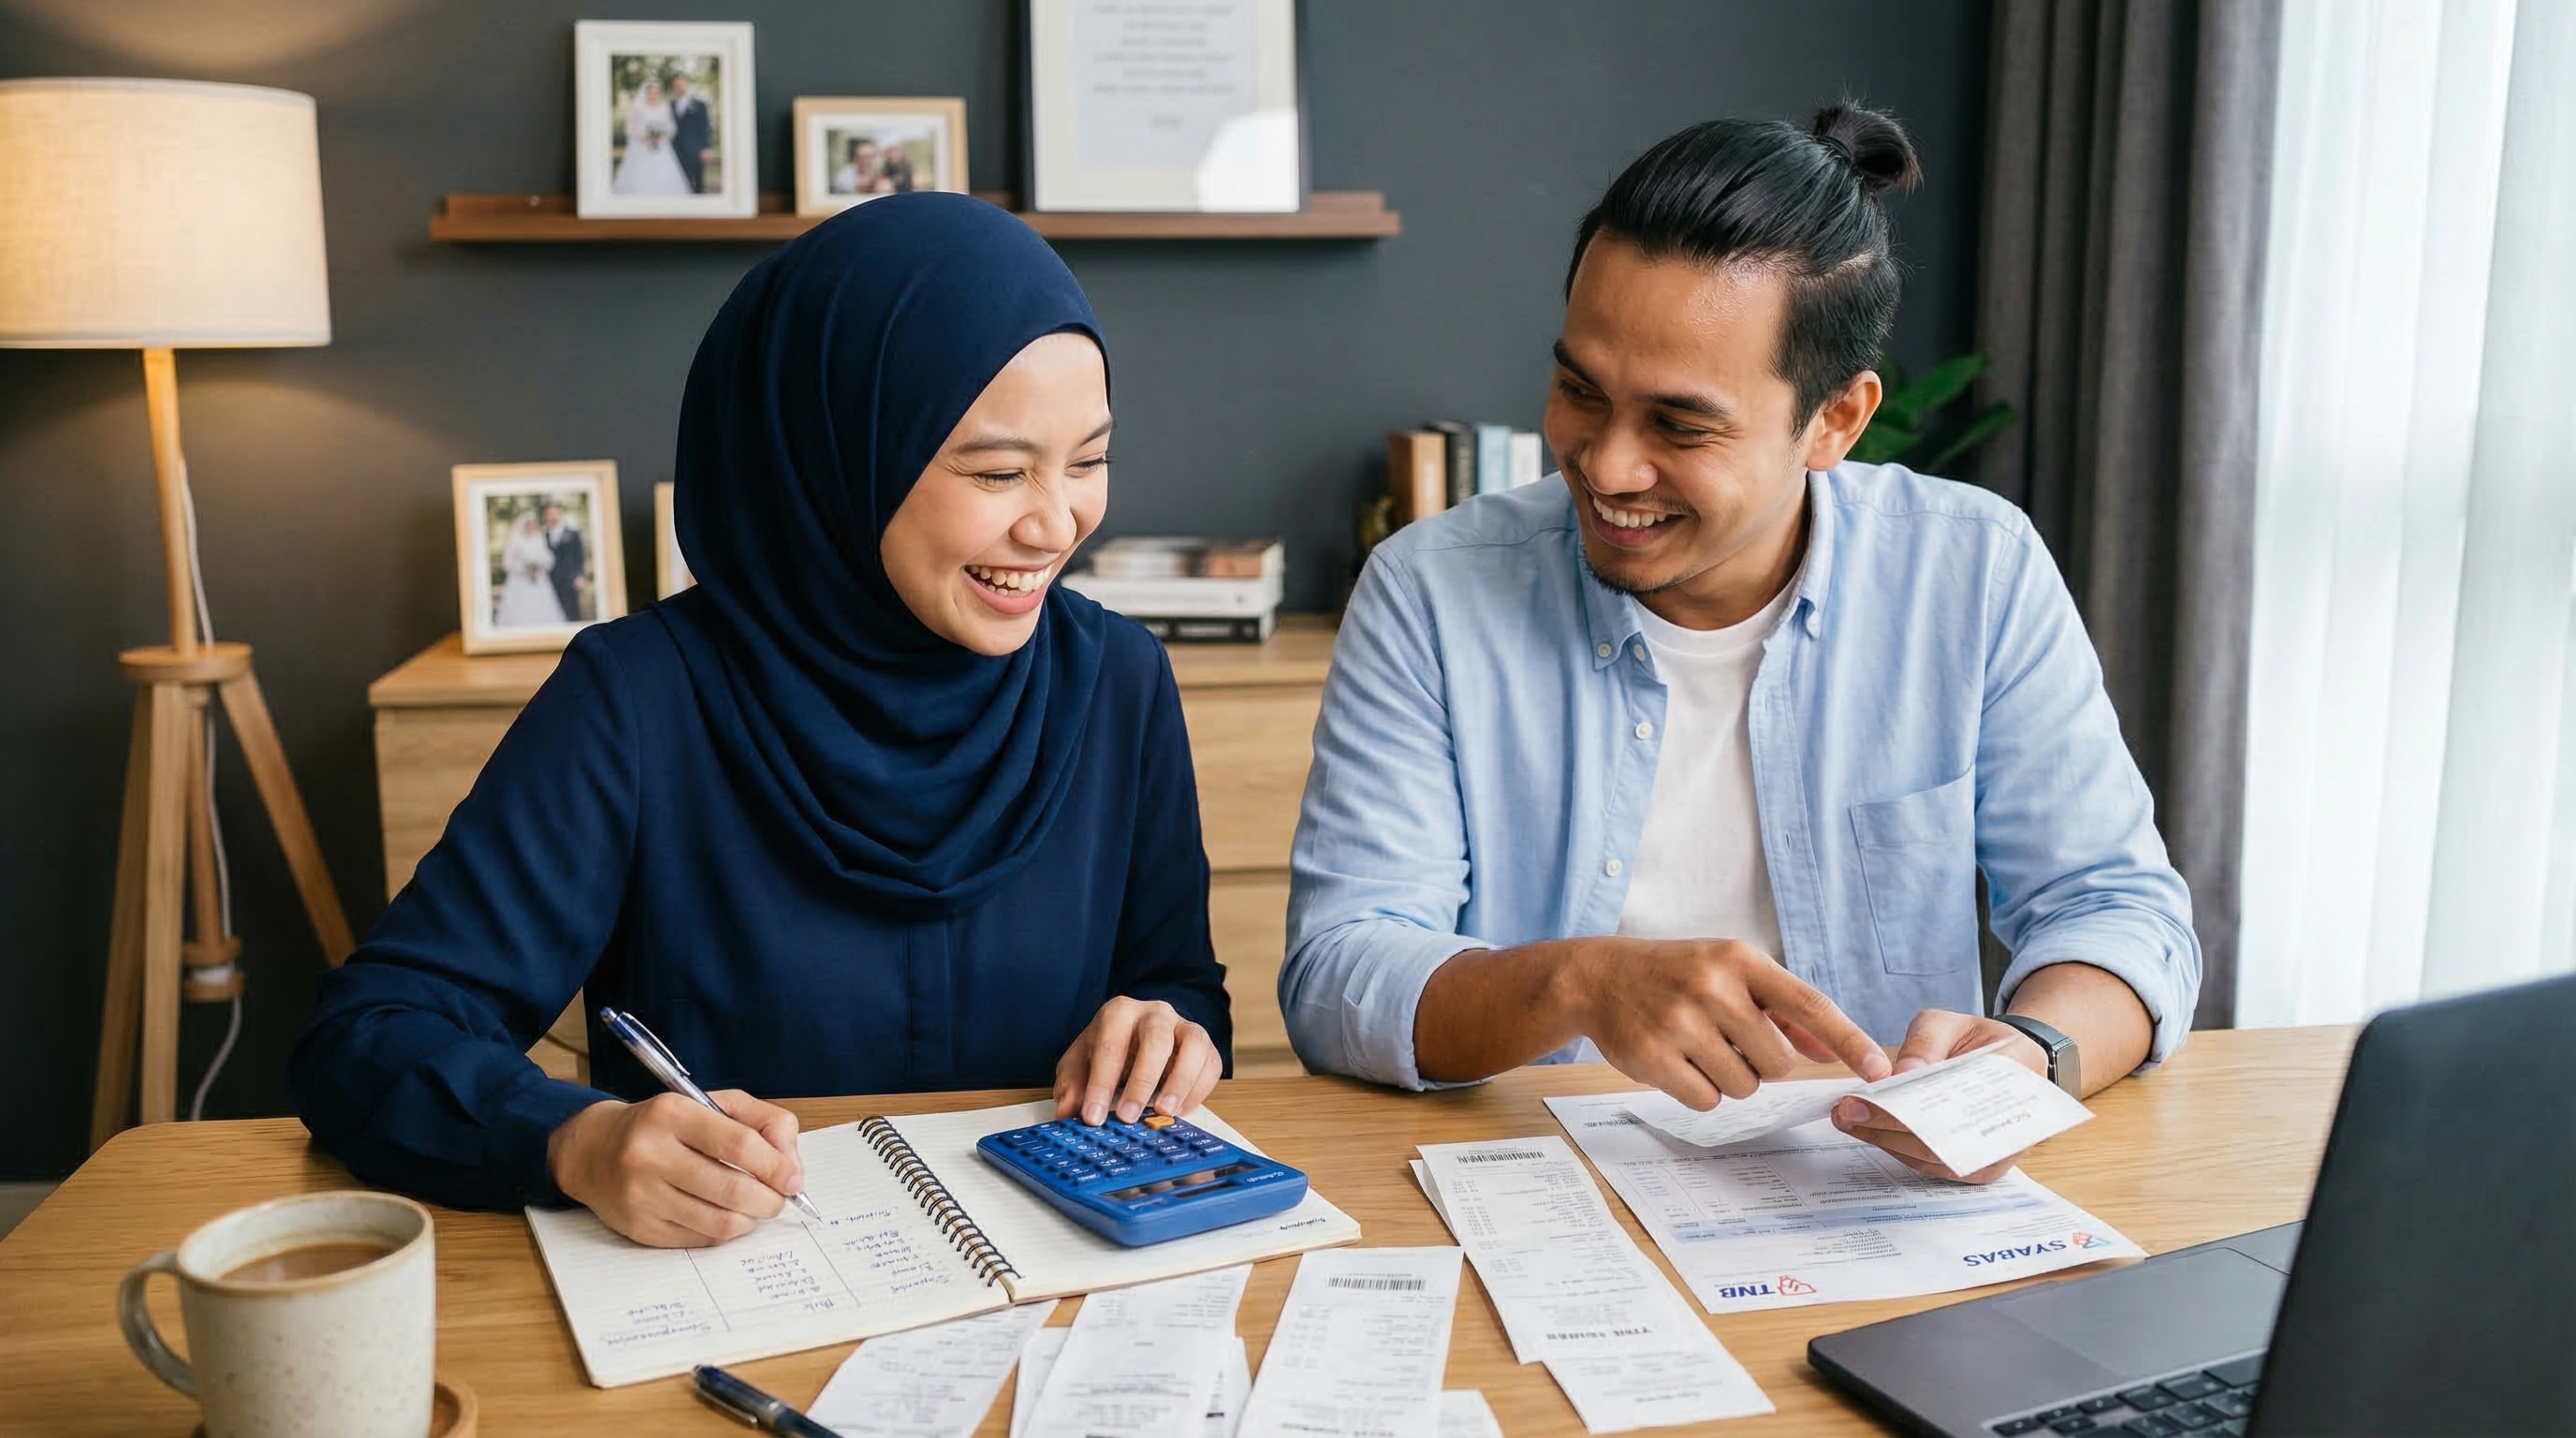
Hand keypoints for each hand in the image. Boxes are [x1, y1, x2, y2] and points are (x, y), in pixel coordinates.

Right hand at [547, 1089, 804, 1246]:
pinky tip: (726, 1215)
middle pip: (733, 1189)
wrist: (593, 1150)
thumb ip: (763, 1122)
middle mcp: (650, 1154)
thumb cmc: (664, 1125)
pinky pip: (702, 1239)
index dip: (776, 1166)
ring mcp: (642, 1195)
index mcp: (671, 1114)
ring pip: (721, 1222)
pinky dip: (726, 1230)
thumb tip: (791, 1165)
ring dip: (752, 1219)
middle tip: (779, 1198)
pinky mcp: (639, 1228)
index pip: (739, 1144)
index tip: (794, 1179)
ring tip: (756, 1207)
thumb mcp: (713, 1103)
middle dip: (770, 1199)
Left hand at [1053, 997, 1220, 1125]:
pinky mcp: (1206, 1046)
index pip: (1110, 1046)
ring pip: (1193, 1046)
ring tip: (1163, 1112)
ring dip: (1180, 1082)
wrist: (1140, 1035)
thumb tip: (1066, 1110)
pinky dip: (1198, 1089)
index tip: (1093, 1116)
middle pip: (1155, 1041)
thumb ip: (1072, 1084)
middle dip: (1141, 1081)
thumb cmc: (1109, 1049)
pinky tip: (1180, 1109)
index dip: (1100, 1084)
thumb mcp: (1081, 1062)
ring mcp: (1184, 1027)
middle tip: (1129, 1117)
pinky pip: (1211, 1064)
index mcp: (1119, 1012)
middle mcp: (1155, 1014)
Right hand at [1574, 938, 1890, 1107]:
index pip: (1808, 1003)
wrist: (1599, 977)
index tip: (1878, 1069)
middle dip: (1761, 1063)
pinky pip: (1707, 1100)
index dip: (1847, 1039)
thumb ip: (1781, 1011)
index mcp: (1740, 960)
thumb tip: (1828, 1051)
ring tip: (1697, 1047)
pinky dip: (1698, 1090)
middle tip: (1728, 1041)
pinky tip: (1677, 1061)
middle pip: (1777, 1062)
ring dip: (1729, 1078)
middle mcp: (1713, 987)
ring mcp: (1680, 1022)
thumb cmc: (1677, 975)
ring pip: (1743, 1086)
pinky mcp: (1653, 1056)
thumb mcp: (1729, 974)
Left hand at [1831, 1009, 2048, 1183]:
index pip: (1958, 1102)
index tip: (1865, 1101)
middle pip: (1946, 1141)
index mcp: (2016, 1077)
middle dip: (1888, 1129)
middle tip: (1845, 1114)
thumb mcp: (1949, 1023)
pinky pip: (1934, 1166)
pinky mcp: (1977, 1168)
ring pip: (1936, 1161)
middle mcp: (2015, 1126)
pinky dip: (1899, 1150)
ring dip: (1887, 1143)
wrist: (2003, 1061)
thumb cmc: (1974, 1039)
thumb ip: (1926, 1042)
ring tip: (1848, 1120)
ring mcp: (1997, 1153)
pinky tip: (1869, 1131)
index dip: (1908, 1108)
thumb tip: (1900, 1074)